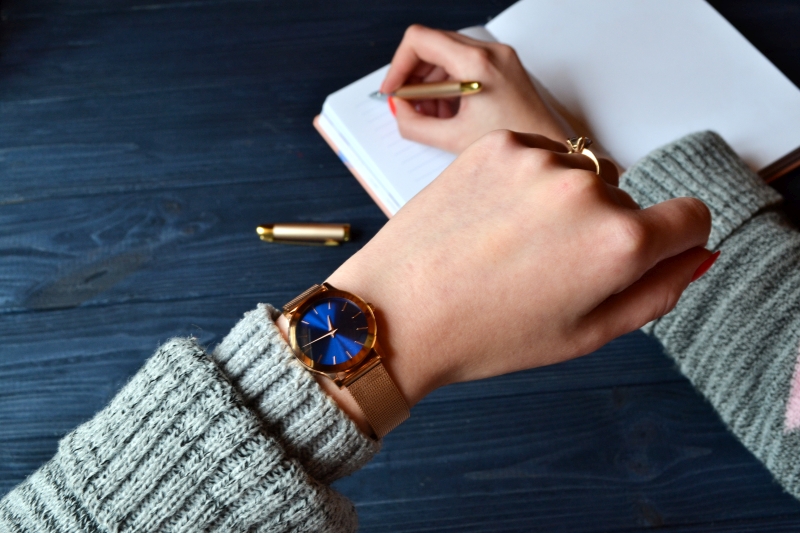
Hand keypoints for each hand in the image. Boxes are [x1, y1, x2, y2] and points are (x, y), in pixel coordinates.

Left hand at [325, 131, 711, 422]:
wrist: (397, 311)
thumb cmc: (483, 334)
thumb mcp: (586, 335)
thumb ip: (657, 292)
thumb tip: (696, 253)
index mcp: (618, 243)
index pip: (691, 217)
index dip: (671, 242)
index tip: (641, 256)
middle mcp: (585, 189)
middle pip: (628, 201)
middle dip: (602, 232)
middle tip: (546, 271)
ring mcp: (538, 159)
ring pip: (583, 177)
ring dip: (563, 205)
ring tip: (511, 247)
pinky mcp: (497, 144)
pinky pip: (540, 157)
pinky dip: (527, 184)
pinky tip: (492, 221)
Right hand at [381, 25, 570, 152]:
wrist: (551, 149)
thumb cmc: (514, 146)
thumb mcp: (453, 140)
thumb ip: (414, 125)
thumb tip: (398, 110)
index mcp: (477, 64)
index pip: (419, 40)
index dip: (398, 65)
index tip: (393, 88)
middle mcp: (490, 51)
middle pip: (431, 44)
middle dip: (413, 76)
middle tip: (407, 104)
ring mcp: (499, 55)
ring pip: (446, 52)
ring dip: (429, 81)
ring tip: (431, 113)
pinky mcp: (504, 63)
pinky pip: (463, 61)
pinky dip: (448, 82)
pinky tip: (448, 109)